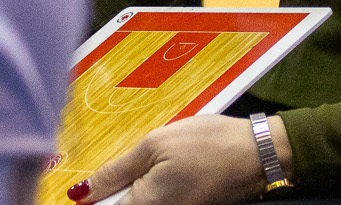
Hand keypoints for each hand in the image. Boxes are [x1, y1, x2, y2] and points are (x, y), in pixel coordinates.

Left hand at [71, 114, 283, 204]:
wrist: (256, 153)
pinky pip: (159, 202)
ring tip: (159, 165)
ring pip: (141, 204)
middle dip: (119, 190)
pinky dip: (156, 188)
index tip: (92, 186)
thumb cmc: (210, 143)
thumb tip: (84, 191)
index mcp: (145, 204)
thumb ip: (117, 170)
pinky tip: (171, 170)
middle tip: (135, 167)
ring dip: (137, 188)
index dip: (95, 196)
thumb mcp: (156, 144)